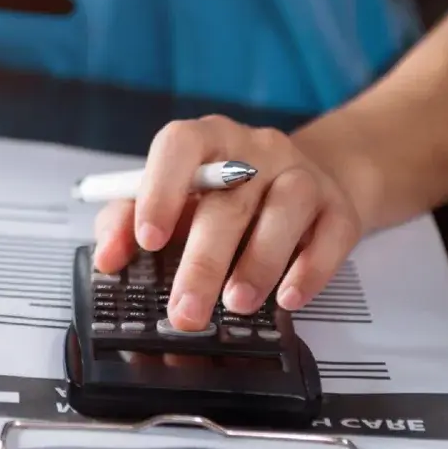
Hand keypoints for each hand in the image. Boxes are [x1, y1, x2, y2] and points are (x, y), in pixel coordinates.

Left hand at [92, 115, 365, 331]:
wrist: (302, 186)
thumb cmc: (220, 196)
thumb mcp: (167, 200)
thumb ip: (126, 223)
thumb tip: (109, 257)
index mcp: (205, 139)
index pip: (180, 145)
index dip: (161, 190)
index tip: (148, 240)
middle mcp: (255, 149)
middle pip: (229, 198)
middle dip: (204, 262)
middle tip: (186, 309)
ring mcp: (301, 174)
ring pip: (285, 208)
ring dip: (258, 263)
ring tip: (236, 304)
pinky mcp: (338, 206)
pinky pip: (331, 234)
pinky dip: (310, 270)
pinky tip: (287, 297)